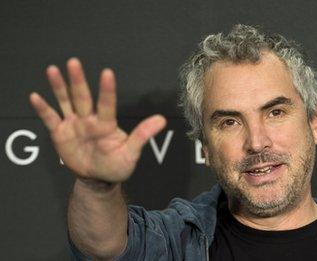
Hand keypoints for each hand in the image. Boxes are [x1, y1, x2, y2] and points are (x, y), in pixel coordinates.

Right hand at [29, 58, 165, 182]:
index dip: (107, 90)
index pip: (107, 104)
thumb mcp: (130, 153)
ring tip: (53, 70)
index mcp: (106, 124)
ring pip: (65, 102)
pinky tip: (35, 96)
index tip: (107, 73)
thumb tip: (162, 120)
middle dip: (78, 80)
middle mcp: (89, 119)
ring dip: (59, 87)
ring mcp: (74, 124)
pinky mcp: (60, 133)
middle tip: (74, 62)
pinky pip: (50, 118)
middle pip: (82, 97)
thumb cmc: (116, 164)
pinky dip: (43, 108)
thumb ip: (142, 136)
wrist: (98, 177)